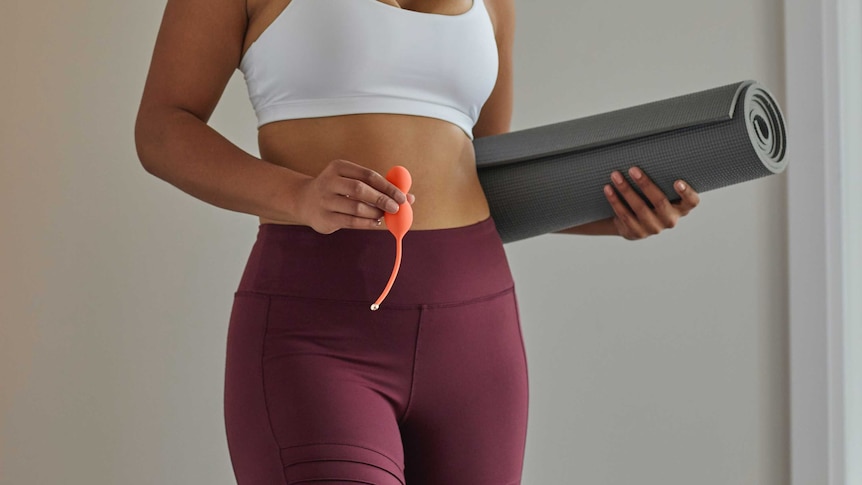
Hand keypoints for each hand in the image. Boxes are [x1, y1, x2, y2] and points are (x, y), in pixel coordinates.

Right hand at [296, 159, 413, 233]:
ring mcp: (325, 200)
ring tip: (384, 214)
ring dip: (375, 213)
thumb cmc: (338, 189)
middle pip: (360, 189)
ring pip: (356, 208)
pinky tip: (375, 221)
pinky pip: (351, 222)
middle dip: (382, 199)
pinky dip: (367, 223)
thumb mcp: (353, 180)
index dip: (387, 186)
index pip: (367, 175)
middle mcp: (329, 182)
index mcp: (338, 167)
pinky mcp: (325, 218)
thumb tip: (409, 198)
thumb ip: (379, 187)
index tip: (402, 197)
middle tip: (396, 208)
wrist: (304, 200)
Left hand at [603, 166, 699, 240]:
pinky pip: (624, 215)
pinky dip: (615, 201)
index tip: (677, 181)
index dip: (687, 193)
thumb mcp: (661, 191)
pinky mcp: (636, 232)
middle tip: (633, 169)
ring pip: (639, 208)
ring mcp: (653, 228)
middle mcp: (669, 219)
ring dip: (626, 190)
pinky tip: (608, 189)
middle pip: (660, 202)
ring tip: (615, 175)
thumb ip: (662, 178)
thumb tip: (650, 146)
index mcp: (681, 208)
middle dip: (645, 184)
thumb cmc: (651, 199)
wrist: (634, 222)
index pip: (691, 202)